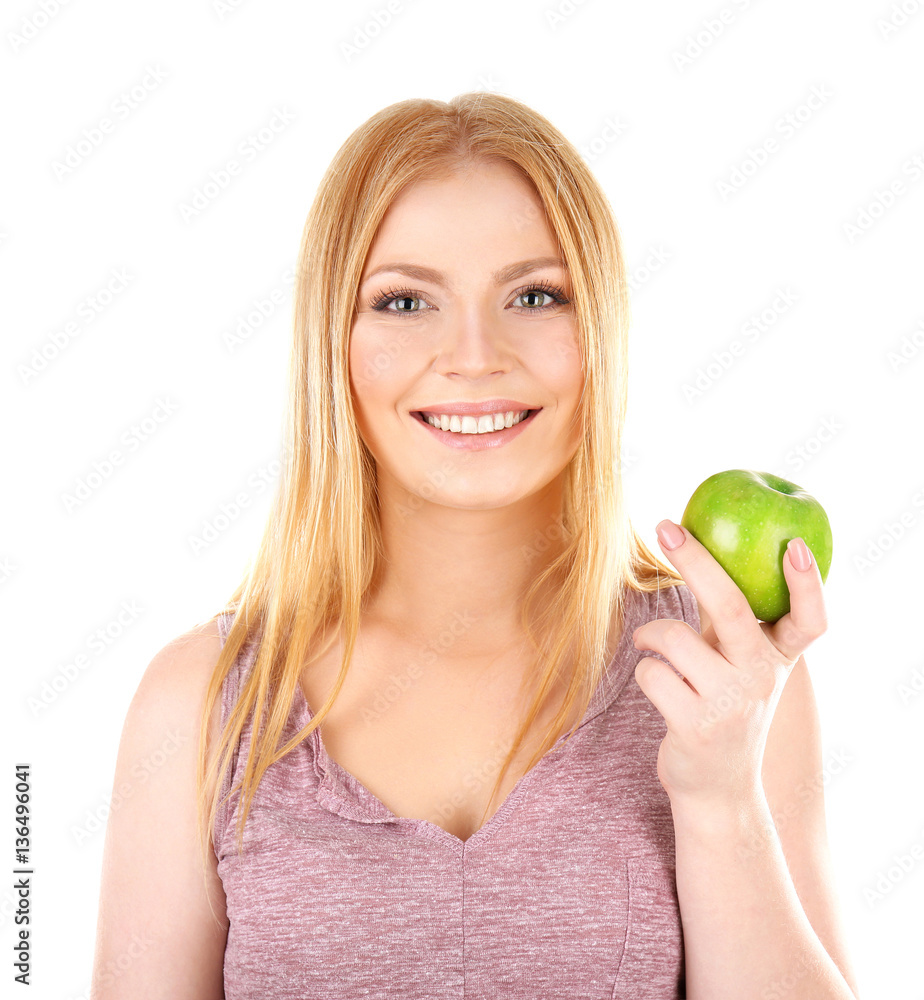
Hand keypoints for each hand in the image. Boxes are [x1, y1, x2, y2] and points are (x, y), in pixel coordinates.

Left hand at [632, 518, 827, 807]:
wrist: (718, 786)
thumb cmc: (723, 705)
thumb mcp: (741, 664)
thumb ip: (732, 620)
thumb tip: (696, 548)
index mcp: (777, 657)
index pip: (810, 620)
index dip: (808, 584)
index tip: (796, 547)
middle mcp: (761, 677)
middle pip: (732, 606)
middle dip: (695, 561)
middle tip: (666, 527)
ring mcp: (730, 703)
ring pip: (674, 638)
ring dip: (650, 634)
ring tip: (650, 644)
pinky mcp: (696, 725)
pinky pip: (652, 673)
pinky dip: (644, 669)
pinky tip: (655, 683)